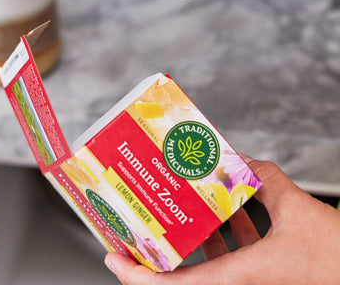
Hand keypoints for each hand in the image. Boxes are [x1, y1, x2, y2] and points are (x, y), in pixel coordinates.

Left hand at [105, 157, 339, 283]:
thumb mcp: (296, 209)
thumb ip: (264, 179)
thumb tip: (240, 159)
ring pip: (208, 266)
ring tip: (181, 212)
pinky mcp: (264, 277)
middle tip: (138, 230)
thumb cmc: (336, 259)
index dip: (138, 276)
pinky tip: (230, 213)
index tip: (114, 260)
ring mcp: (252, 283)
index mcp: (240, 278)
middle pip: (183, 277)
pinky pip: (233, 260)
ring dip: (194, 240)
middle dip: (155, 255)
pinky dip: (226, 238)